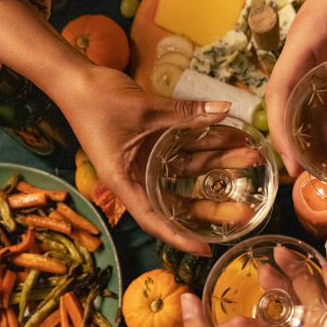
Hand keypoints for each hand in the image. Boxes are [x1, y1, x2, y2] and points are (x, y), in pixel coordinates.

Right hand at [55, 65, 234, 255]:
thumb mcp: (144, 110)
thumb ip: (185, 113)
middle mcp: (138, 176)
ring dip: (218, 164)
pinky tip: (232, 139)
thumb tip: (224, 109)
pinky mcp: (154, 142)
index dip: (180, 237)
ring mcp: (147, 160)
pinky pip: (185, 148)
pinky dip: (206, 144)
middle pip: (179, 200)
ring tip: (250, 158)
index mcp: (125, 182)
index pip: (155, 219)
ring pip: (189, 170)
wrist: (76, 77)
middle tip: (246, 209)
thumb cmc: (96, 100)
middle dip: (213, 204)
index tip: (206, 250)